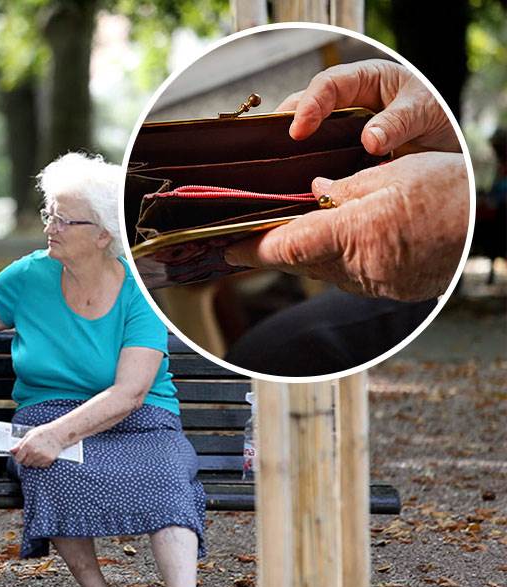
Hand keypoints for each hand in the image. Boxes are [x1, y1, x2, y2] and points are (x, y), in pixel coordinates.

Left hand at [10, 424, 66, 468]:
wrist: (58, 434)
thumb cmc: (43, 432)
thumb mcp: (29, 435)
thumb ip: (19, 444)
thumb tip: (12, 451)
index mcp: (28, 445)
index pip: (18, 459)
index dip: (18, 457)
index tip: (20, 456)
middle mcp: (34, 452)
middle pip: (25, 463)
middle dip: (25, 459)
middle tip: (29, 453)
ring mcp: (42, 457)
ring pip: (32, 465)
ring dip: (32, 461)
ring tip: (37, 453)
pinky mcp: (48, 460)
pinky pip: (40, 466)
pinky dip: (40, 462)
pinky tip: (42, 455)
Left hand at [224, 152, 468, 300]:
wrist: (491, 224)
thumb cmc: (448, 192)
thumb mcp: (391, 174)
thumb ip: (344, 188)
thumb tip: (313, 192)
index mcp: (355, 233)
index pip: (286, 247)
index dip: (251, 249)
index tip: (227, 249)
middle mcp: (362, 267)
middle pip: (300, 262)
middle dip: (274, 248)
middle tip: (250, 235)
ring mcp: (378, 284)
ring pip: (324, 271)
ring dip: (307, 253)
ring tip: (297, 231)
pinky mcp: (393, 291)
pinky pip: (351, 277)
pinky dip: (338, 261)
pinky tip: (342, 242)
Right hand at [277, 59, 459, 154]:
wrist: (453, 149)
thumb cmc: (440, 116)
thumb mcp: (425, 111)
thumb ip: (399, 122)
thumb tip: (370, 140)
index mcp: (366, 80)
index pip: (328, 84)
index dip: (309, 105)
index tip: (299, 130)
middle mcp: (348, 102)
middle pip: (306, 105)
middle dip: (288, 123)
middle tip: (276, 147)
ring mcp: (342, 130)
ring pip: (308, 133)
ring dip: (293, 147)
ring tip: (278, 163)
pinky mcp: (342, 155)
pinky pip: (319, 158)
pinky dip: (309, 168)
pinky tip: (300, 181)